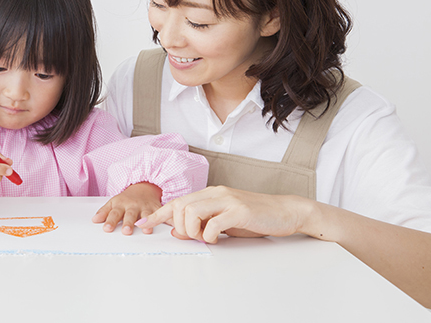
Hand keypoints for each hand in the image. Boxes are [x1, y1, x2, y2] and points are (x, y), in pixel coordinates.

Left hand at [91, 182, 162, 234]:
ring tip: (146, 230)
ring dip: (146, 223)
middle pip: (130, 215)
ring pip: (146, 215)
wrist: (144, 188)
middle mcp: (133, 206)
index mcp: (121, 205)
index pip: (114, 214)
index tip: (107, 228)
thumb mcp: (113, 202)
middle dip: (128, 223)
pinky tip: (169, 225)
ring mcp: (145, 207)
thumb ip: (104, 212)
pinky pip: (161, 214)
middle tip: (126, 231)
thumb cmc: (126, 199)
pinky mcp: (156, 209)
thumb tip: (94, 220)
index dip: (110, 221)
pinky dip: (166, 219)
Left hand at [135, 186, 309, 242]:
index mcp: (210, 194)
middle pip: (181, 206)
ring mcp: (228, 200)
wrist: (286, 211)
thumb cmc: (254, 218)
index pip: (177, 201)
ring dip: (192, 230)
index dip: (159, 214)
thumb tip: (178, 232)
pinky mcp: (240, 210)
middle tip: (193, 237)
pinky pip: (214, 223)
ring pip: (192, 211)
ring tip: (204, 238)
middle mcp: (216, 193)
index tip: (144, 223)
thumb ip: (201, 225)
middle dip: (179, 226)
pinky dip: (209, 235)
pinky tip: (217, 239)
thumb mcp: (223, 222)